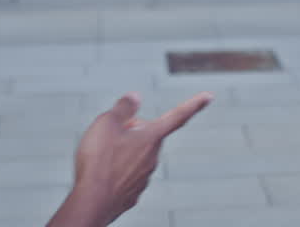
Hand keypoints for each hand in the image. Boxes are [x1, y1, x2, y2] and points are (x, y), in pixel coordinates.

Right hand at [47, 91, 212, 226]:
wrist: (91, 202)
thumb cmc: (99, 162)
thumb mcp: (107, 123)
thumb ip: (123, 107)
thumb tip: (135, 97)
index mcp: (151, 137)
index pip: (177, 116)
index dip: (193, 104)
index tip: (209, 96)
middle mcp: (153, 158)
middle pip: (145, 136)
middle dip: (130, 132)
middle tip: (108, 137)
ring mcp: (144, 177)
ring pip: (134, 156)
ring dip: (120, 152)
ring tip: (100, 159)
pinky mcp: (132, 193)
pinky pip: (125, 175)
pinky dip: (114, 172)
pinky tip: (101, 176)